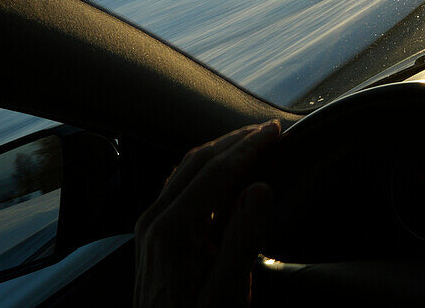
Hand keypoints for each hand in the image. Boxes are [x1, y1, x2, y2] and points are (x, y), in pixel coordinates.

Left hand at [134, 120, 279, 306]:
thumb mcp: (228, 292)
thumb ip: (243, 238)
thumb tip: (260, 189)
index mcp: (172, 230)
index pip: (216, 171)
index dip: (249, 147)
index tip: (274, 132)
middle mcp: (155, 221)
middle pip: (197, 161)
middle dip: (235, 141)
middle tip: (268, 132)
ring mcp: (150, 227)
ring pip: (185, 171)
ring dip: (220, 152)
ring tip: (251, 145)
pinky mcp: (153, 237)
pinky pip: (179, 188)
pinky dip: (206, 171)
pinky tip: (225, 176)